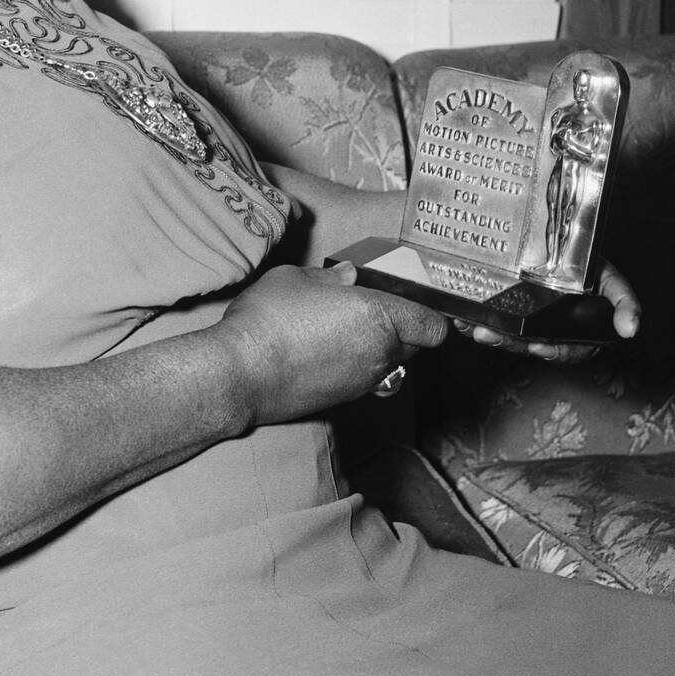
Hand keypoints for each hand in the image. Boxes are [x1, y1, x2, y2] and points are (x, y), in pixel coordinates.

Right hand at [219, 261, 447, 426]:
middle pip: (415, 346)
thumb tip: (346, 276)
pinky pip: (365, 377)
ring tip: (342, 328)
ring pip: (390, 363)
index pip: (433, 326)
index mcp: (380, 317)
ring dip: (377, 347)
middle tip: (371, 309)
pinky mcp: (344, 399)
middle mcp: (380, 354)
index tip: (411, 301)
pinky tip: (324, 349)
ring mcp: (363, 381)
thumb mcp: (296, 278)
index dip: (429, 314)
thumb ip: (330, 277)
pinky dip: (356, 364)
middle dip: (403, 329)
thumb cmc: (269, 319)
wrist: (241, 374)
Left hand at [460, 259, 639, 362]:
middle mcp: (549, 328)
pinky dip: (475, 318)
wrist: (571, 242)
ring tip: (469, 325)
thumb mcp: (612, 281)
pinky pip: (491, 318)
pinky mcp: (507, 306)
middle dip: (507, 342)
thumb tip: (630, 329)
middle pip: (528, 343)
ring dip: (487, 331)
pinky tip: (460, 314)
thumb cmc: (592, 266)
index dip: (552, 351)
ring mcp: (526, 318)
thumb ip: (624, 303)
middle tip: (486, 335)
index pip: (564, 350)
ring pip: (507, 333)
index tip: (538, 348)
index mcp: (575, 332)